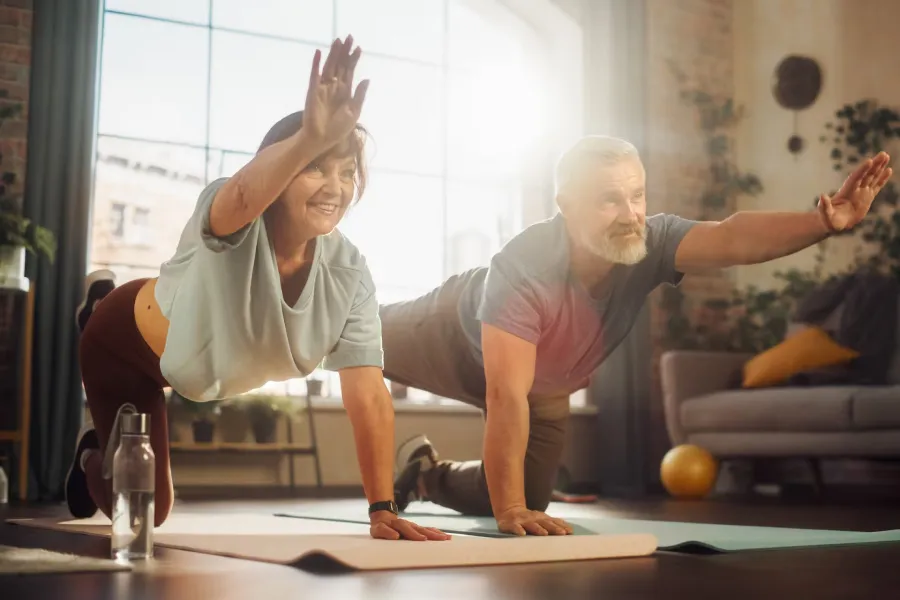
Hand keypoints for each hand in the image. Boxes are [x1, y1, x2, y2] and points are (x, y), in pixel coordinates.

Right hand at [301, 35, 368, 150]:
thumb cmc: (338, 129)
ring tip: (338, 40)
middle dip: (344, 52)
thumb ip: (359, 95)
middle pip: (340, 65)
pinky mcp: (313, 91)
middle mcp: (334, 86)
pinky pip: (315, 75)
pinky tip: (318, 52)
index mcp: (345, 92)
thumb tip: (366, 79)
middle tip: (349, 37)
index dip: (353, 59)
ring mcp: (323, 87)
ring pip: (329, 66)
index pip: (349, 71)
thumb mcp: (354, 112)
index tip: (358, 47)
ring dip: (333, 54)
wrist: (321, 139)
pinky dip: (316, 64)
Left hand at [369, 511, 451, 540]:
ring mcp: (414, 526)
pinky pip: (428, 530)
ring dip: (437, 534)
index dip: (415, 535)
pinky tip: (444, 536)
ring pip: (427, 529)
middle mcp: (409, 524)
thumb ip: (385, 532)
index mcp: (399, 524)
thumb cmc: (380, 527)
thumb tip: (396, 536)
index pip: (408, 530)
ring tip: (447, 538)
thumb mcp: (377, 529)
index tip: (423, 540)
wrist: (383, 517)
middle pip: (421, 529)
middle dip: (432, 534)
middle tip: (442, 539)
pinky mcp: (417, 529)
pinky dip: (436, 533)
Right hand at [495, 506, 573, 535]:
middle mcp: (534, 518)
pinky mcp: (511, 524)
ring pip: (532, 525)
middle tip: (562, 533)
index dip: (562, 526)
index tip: (570, 532)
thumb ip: (554, 523)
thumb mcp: (542, 519)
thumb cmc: (530, 519)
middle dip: (554, 528)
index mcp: (542, 518)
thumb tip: (571, 529)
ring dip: (538, 529)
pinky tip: (522, 534)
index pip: (554, 522)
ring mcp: (523, 521)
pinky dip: (518, 530)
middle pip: (545, 523)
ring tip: (544, 534)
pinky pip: (515, 527)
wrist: (509, 511)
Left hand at [818, 151, 892, 231]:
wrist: (832, 222)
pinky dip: (882, 178)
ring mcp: (861, 192)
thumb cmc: (827, 219)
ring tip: (886, 156)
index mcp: (846, 192)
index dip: (862, 170)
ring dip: (879, 167)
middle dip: (874, 165)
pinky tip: (889, 170)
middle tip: (883, 153)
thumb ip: (824, 206)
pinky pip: (876, 186)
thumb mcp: (825, 213)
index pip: (855, 178)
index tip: (869, 161)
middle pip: (866, 174)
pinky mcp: (867, 197)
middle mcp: (855, 189)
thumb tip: (822, 196)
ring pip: (872, 177)